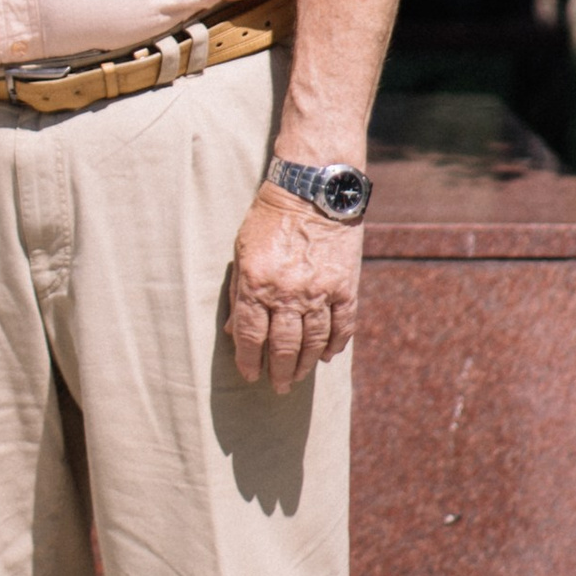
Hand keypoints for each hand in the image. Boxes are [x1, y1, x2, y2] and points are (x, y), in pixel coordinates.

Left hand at [227, 186, 363, 393]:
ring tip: (297, 377)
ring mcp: (319, 291)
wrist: (313, 188)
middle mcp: (286, 292)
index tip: (249, 374)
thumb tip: (232, 330)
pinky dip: (335, 345)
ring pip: (312, 342)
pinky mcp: (344, 286)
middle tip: (277, 387)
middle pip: (281, 346)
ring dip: (304, 365)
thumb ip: (237, 291)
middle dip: (277, 372)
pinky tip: (327, 356)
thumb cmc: (270, 217)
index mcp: (256, 283)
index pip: (249, 335)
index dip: (248, 360)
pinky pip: (341, 326)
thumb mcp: (242, 250)